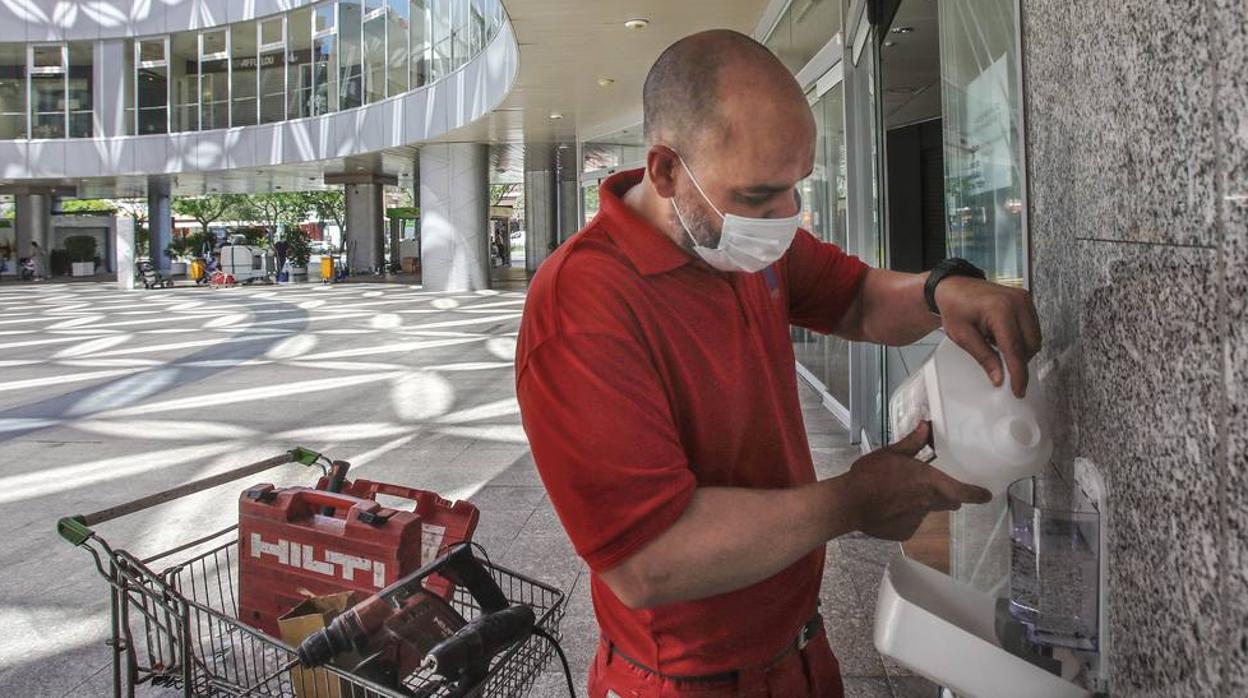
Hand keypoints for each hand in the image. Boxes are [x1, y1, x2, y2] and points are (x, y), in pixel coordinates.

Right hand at [843, 422, 991, 541]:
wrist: (849, 503)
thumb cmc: (871, 475)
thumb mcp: (890, 453)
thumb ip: (912, 443)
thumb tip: (926, 427)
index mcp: (930, 482)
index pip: (964, 492)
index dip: (977, 494)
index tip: (986, 495)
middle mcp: (929, 503)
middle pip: (949, 502)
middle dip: (948, 496)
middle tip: (933, 488)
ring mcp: (917, 521)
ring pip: (926, 512)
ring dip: (919, 504)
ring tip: (896, 496)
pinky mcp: (905, 533)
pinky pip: (910, 523)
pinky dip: (903, 517)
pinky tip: (887, 509)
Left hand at [933, 276, 1041, 396]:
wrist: (953, 287)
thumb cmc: (954, 308)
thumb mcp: (963, 336)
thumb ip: (984, 357)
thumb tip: (999, 378)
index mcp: (1000, 310)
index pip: (1015, 349)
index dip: (1018, 373)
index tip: (1019, 390)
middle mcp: (1017, 302)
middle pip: (1030, 345)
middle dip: (1018, 361)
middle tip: (999, 366)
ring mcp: (1024, 299)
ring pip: (1034, 338)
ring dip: (1020, 349)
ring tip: (995, 343)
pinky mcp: (1026, 299)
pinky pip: (1032, 328)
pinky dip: (1021, 338)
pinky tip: (1002, 335)